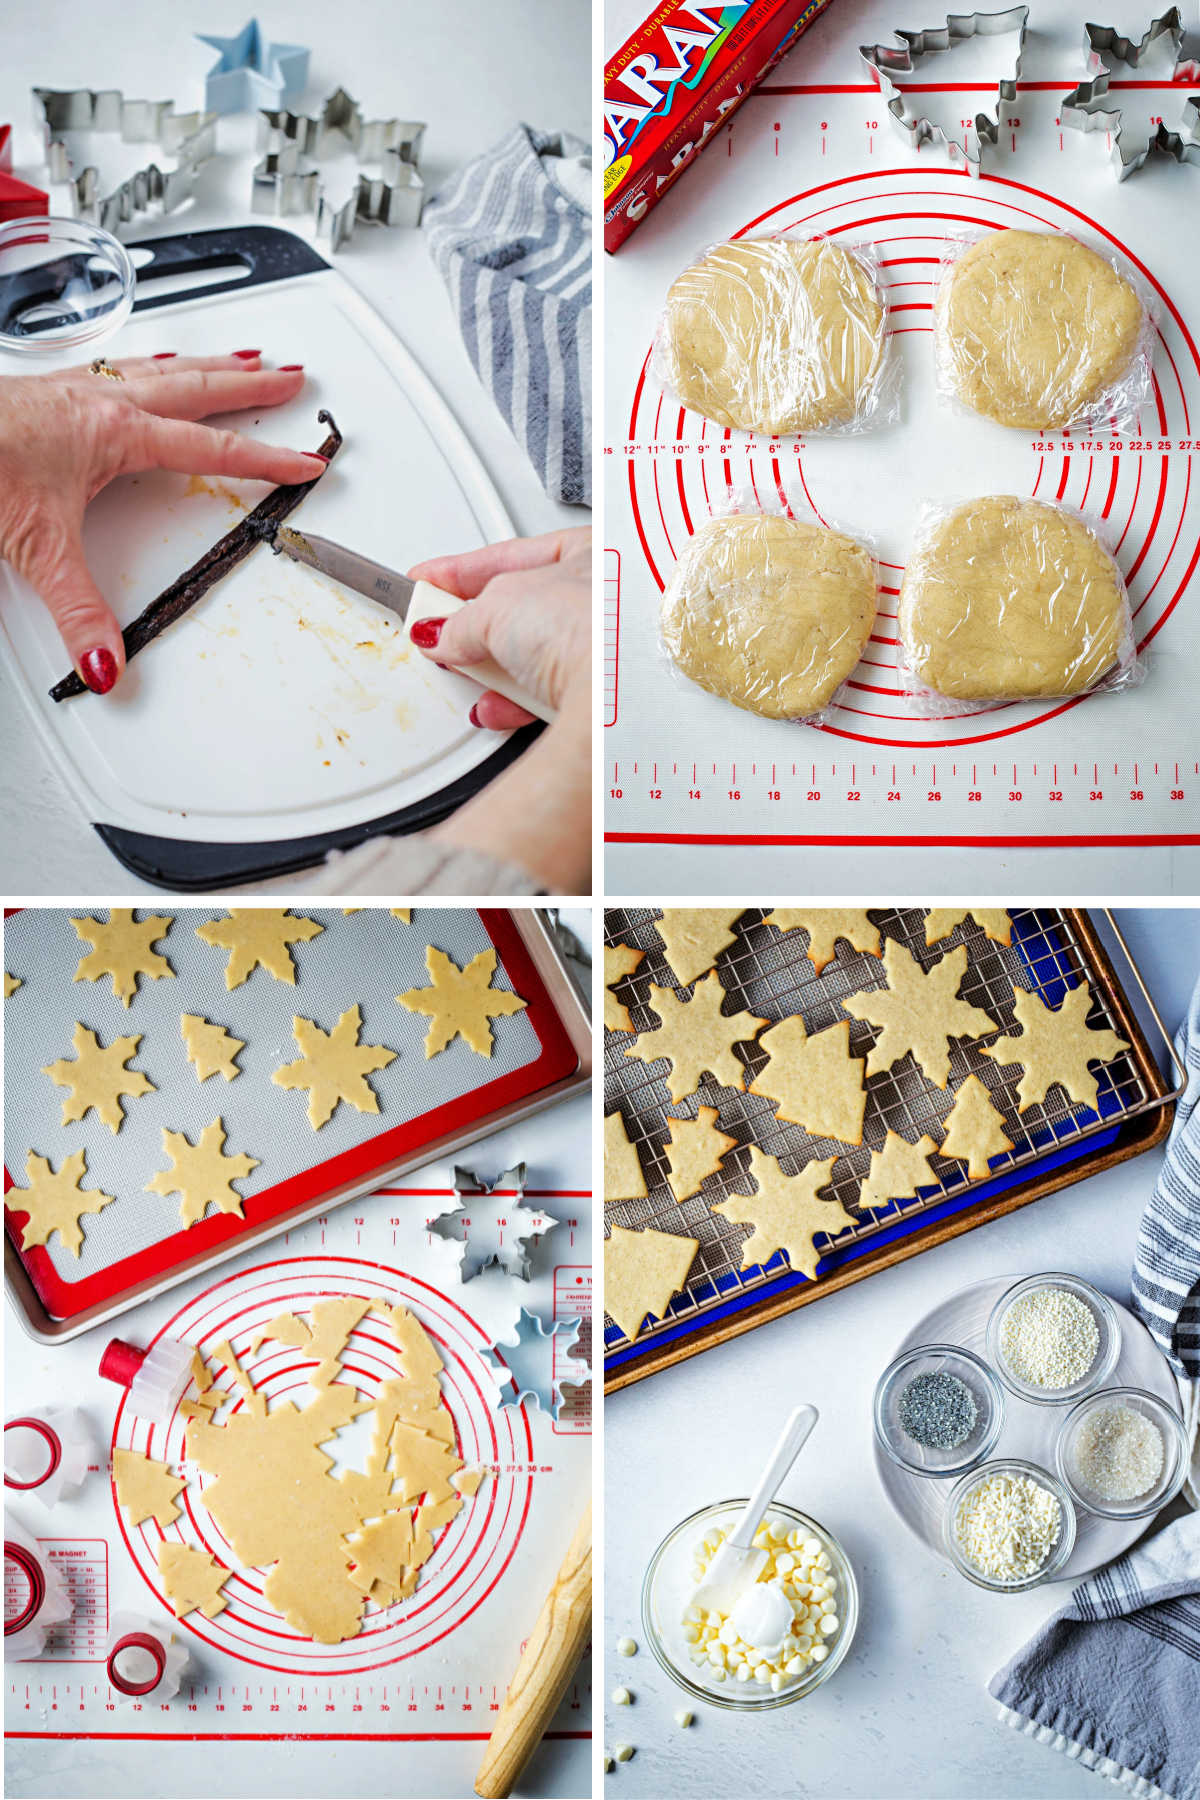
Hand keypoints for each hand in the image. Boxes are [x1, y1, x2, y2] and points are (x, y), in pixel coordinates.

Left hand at [0, 353, 327, 692]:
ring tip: (241, 358)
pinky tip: (148, 366)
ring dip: (207, 365)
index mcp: (115, 434)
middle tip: (292, 377)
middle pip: (196, 389)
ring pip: (160, 368)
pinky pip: (120, 367)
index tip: (302, 461)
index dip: (262, 461)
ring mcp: (76, 389)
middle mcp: (101, 402)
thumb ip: (78, 611)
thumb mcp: (36, 547)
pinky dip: (152, 363)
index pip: (209, 451)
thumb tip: (107, 661)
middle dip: (250, 387)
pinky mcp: (49, 387)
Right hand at [407, 526, 591, 891]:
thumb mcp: (499, 607)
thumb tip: (440, 633)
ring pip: (534, 657)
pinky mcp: (599, 700)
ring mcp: (607, 652)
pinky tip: (495, 705)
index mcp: (593, 552)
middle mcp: (607, 599)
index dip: (460, 571)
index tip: (427, 582)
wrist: (621, 694)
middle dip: (476, 628)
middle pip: (522, 611)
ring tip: (468, 672)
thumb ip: (461, 619)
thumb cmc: (589, 628)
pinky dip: (516, 701)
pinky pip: (547, 695)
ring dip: (494, 670)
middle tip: (440, 634)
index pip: (513, 556)